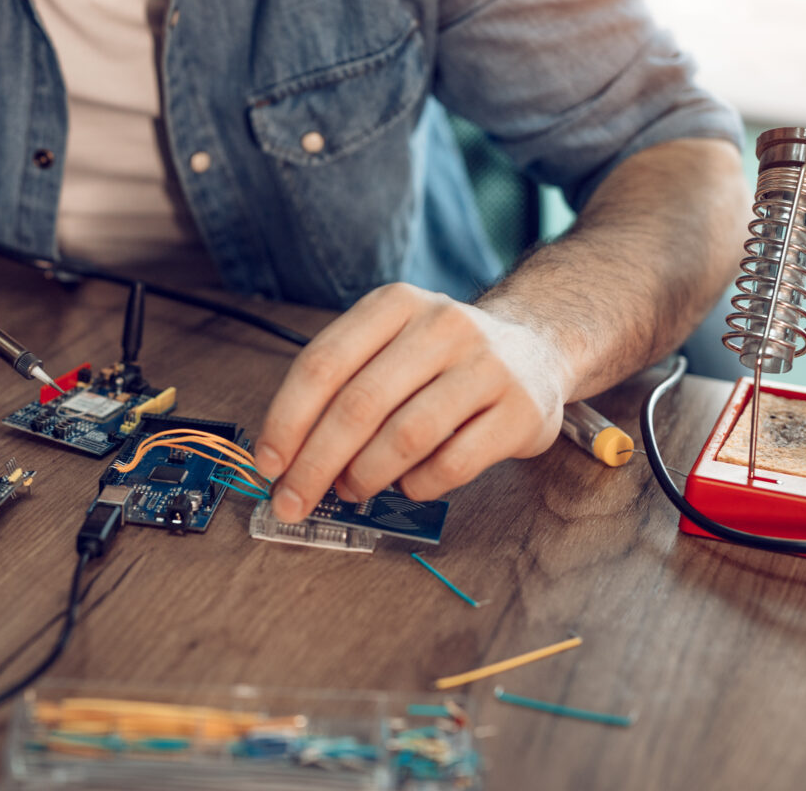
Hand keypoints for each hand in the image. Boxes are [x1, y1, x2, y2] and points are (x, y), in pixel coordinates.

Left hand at [252, 283, 567, 522]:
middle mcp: (442, 326)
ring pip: (406, 436)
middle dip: (316, 463)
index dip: (287, 420)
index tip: (269, 464)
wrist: (537, 346)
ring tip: (352, 490)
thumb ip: (342, 387)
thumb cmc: (442, 358)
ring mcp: (487, 366)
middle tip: (294, 500)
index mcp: (395, 305)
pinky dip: (418, 485)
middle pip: (359, 404)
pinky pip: (453, 464)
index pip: (323, 364)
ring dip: (366, 476)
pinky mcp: (520, 411)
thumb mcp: (390, 345)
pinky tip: (408, 485)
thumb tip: (286, 456)